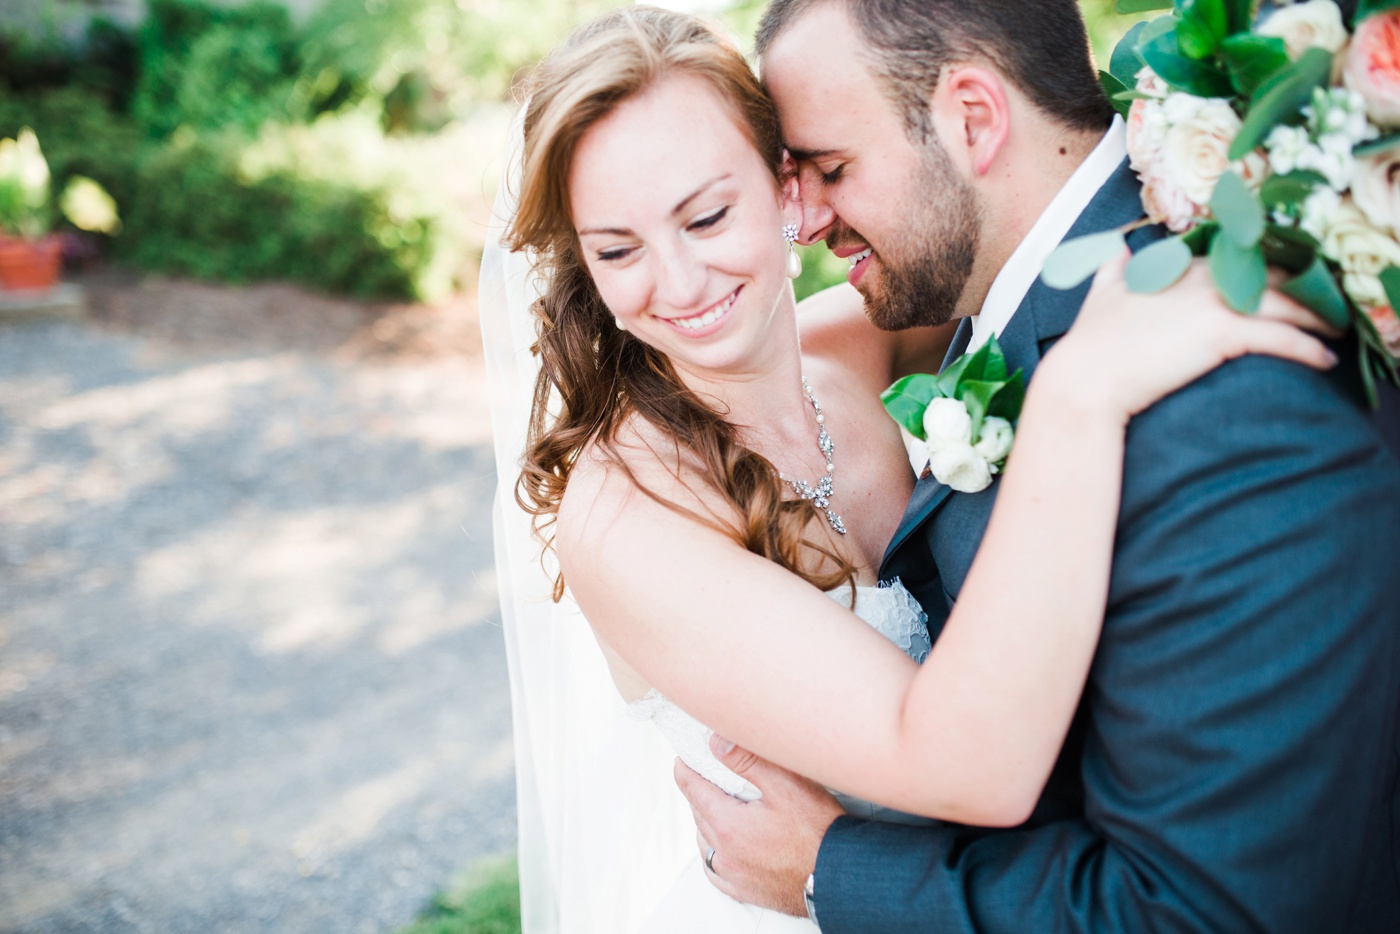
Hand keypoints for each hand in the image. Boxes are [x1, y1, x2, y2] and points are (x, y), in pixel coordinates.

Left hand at [673, 734, 844, 915]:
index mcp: (728, 824)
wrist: (841, 878)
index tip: (682, 760)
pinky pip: (716, 872)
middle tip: (703, 776)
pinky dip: (713, 854)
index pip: (693, 789)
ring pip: (705, 842)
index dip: (686, 770)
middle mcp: (725, 852)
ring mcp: (734, 874)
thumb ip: (748, 760)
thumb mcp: (786, 784)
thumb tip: (716, 743)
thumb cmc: (820, 833)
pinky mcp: (747, 889)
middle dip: (698, 792)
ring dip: (705, 822)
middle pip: (698, 814)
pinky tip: (719, 850)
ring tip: (712, 807)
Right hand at [1046, 249, 1341, 421]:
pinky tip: (1325, 359)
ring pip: (1284, 302)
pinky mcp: (1223, 334)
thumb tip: (1114, 249)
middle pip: (1270, 275)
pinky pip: (1281, 338)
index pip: (1237, 259)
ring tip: (1336, 329)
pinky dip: (1308, 348)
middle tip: (1325, 303)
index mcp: (1178, 267)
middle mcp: (1201, 277)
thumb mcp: (1099, 293)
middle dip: (1303, 288)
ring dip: (1317, 316)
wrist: (1085, 378)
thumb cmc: (1091, 343)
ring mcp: (1213, 303)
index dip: (1267, 269)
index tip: (1288, 281)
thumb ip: (1111, 268)